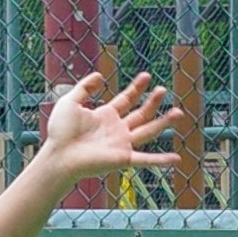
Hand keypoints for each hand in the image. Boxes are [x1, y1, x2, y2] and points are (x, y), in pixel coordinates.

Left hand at [33, 65, 172, 189]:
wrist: (59, 155)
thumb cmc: (60, 132)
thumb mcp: (71, 101)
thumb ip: (84, 87)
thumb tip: (100, 75)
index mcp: (106, 116)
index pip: (127, 100)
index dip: (137, 88)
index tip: (146, 76)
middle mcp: (117, 130)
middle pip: (141, 114)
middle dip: (153, 102)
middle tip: (163, 90)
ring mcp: (122, 145)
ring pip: (149, 131)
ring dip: (164, 123)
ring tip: (178, 112)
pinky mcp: (123, 159)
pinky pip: (146, 160)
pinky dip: (161, 160)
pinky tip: (177, 160)